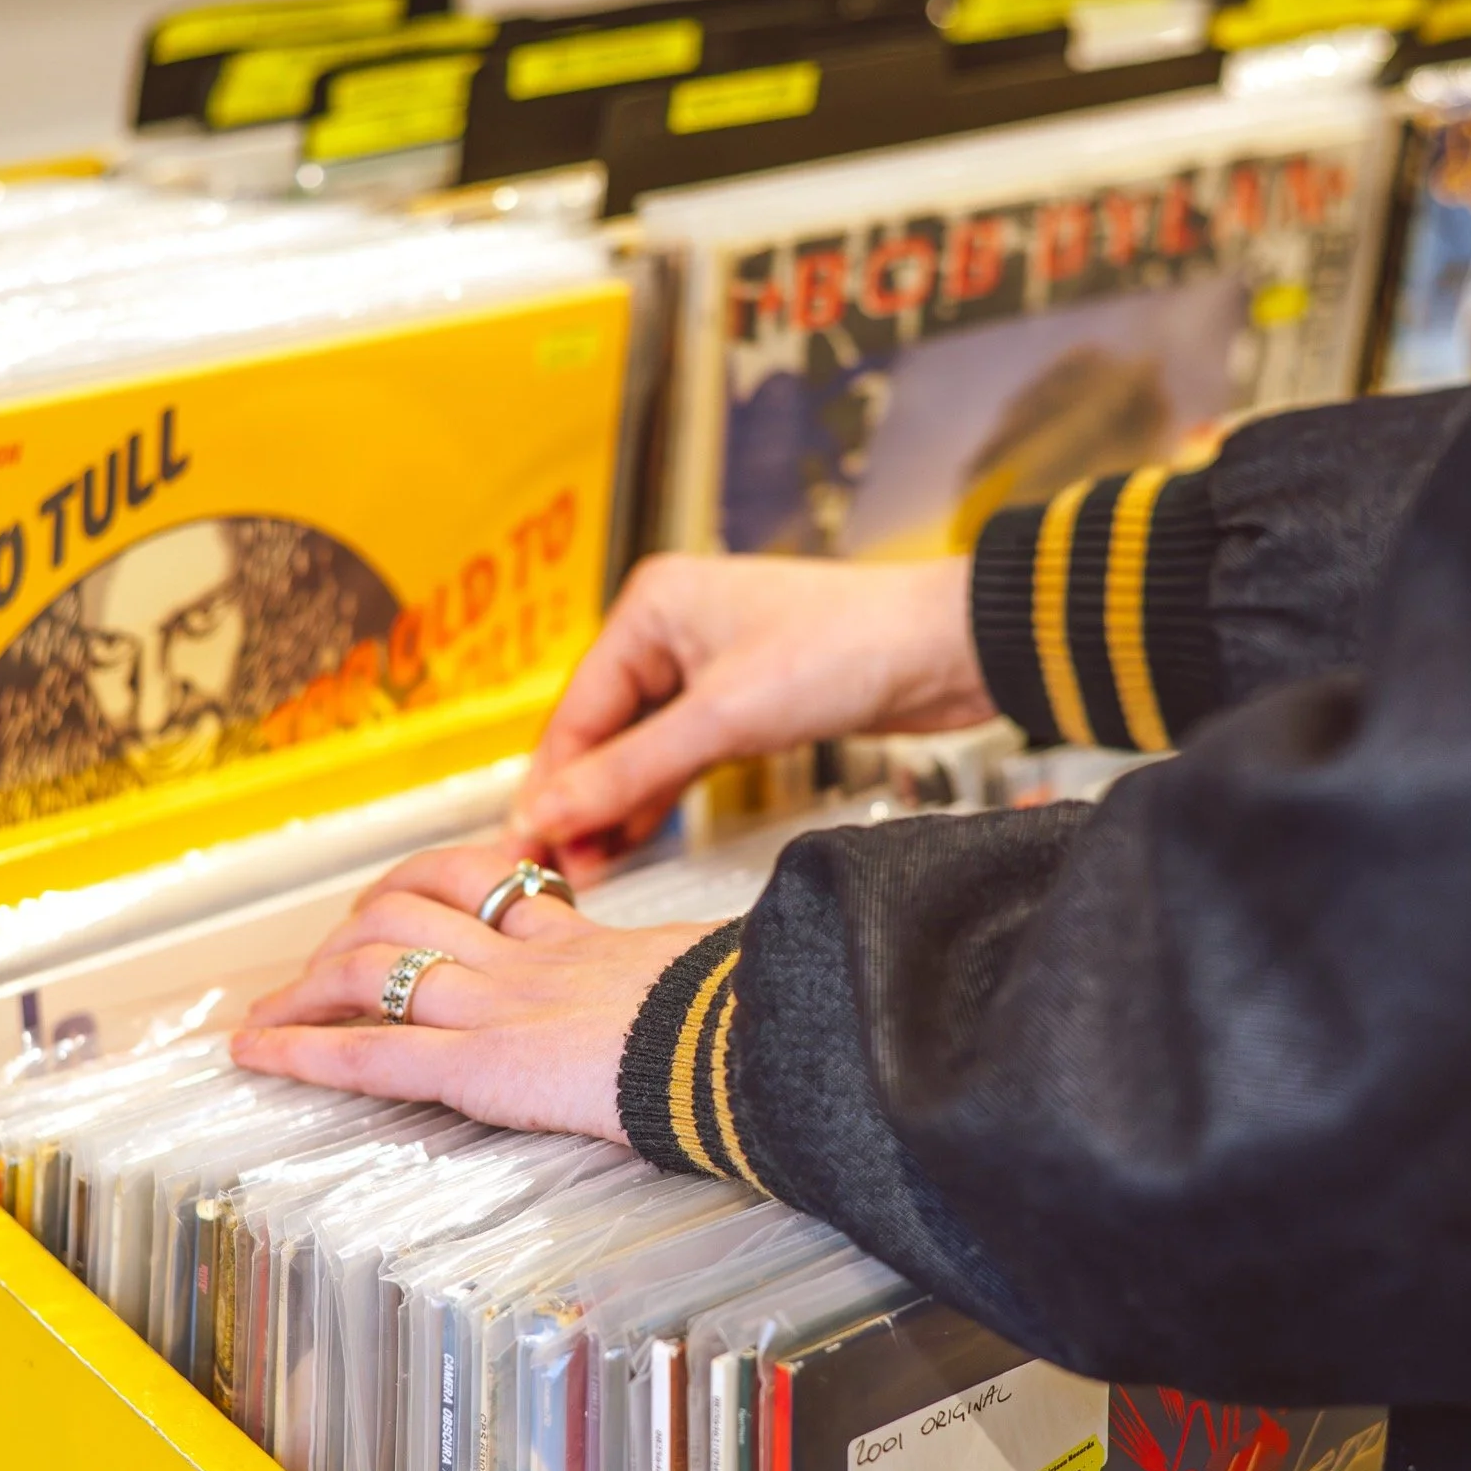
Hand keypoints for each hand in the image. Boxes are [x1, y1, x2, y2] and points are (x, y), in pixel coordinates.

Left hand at [230, 886, 704, 1141]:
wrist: (751, 1045)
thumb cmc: (756, 1020)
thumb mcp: (724, 976)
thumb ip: (697, 975)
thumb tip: (737, 977)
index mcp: (587, 941)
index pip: (487, 892)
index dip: (427, 891)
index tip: (399, 909)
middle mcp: (528, 963)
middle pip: (410, 913)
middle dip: (349, 934)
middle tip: (318, 968)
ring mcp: (498, 1008)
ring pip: (374, 967)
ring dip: (308, 986)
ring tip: (271, 1011)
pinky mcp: (482, 1064)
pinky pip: (372, 1052)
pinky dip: (302, 1051)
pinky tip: (257, 1052)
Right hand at [527, 549, 986, 866]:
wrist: (947, 649)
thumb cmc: (850, 646)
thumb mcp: (723, 719)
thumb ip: (630, 772)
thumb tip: (552, 810)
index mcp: (651, 605)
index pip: (576, 711)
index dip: (549, 784)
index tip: (523, 843)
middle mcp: (672, 630)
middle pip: (602, 731)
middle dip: (578, 799)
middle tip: (548, 865)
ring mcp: (709, 668)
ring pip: (640, 748)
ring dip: (614, 804)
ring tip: (585, 862)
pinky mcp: (746, 703)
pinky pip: (680, 756)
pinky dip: (657, 795)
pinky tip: (632, 834)